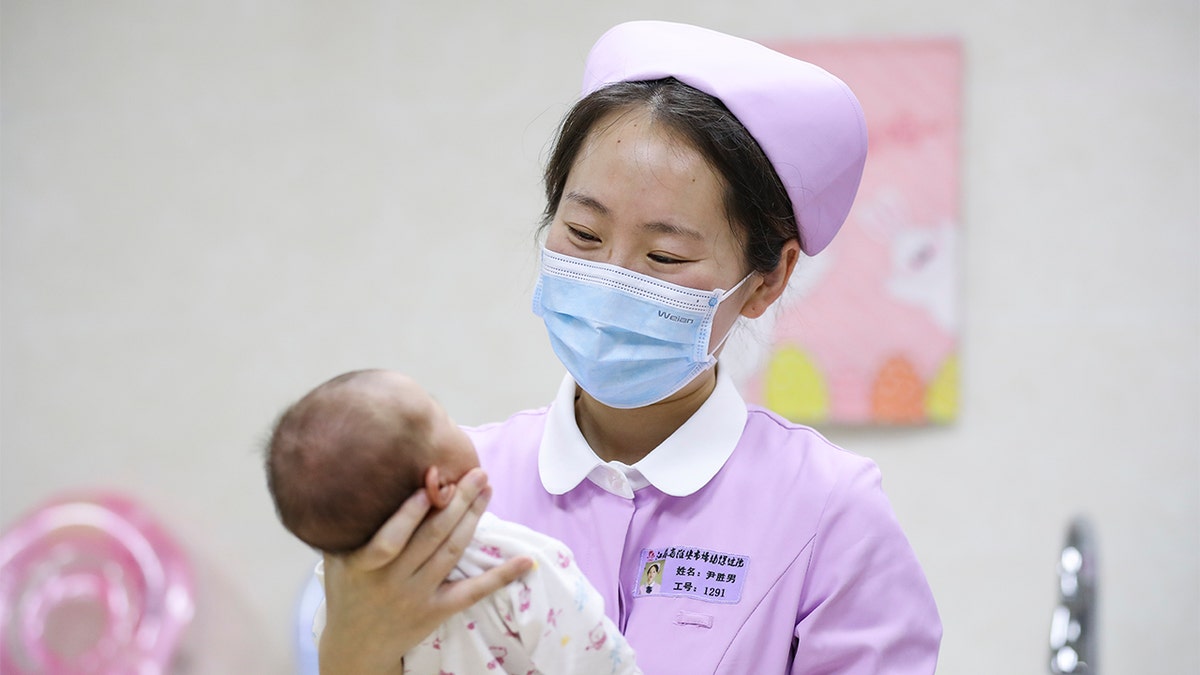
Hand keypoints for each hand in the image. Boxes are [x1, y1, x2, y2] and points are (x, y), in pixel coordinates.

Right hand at [317, 468, 533, 673]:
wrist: (356, 644)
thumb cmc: (348, 590)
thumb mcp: (338, 559)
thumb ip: (348, 527)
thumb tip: (359, 479)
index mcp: (365, 564)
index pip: (390, 536)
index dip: (411, 510)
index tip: (432, 480)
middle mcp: (392, 580)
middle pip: (432, 536)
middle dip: (458, 500)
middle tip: (477, 472)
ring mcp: (417, 596)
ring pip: (452, 552)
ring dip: (473, 518)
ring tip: (487, 489)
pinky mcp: (437, 611)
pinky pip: (473, 591)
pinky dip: (501, 576)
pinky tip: (525, 561)